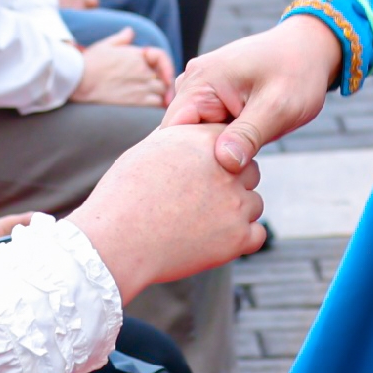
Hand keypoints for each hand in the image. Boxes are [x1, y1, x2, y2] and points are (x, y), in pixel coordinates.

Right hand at [69, 39, 171, 106]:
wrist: (79, 80)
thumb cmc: (90, 62)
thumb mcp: (105, 45)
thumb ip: (121, 38)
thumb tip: (130, 32)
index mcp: (137, 54)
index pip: (161, 57)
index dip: (165, 65)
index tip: (163, 74)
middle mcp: (142, 70)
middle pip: (162, 77)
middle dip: (160, 83)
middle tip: (155, 90)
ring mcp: (141, 86)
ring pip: (161, 92)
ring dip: (158, 96)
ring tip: (150, 100)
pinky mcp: (137, 101)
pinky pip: (156, 104)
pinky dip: (155, 105)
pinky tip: (146, 107)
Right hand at [72, 121, 267, 296]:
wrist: (116, 240)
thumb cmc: (122, 195)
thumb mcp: (146, 151)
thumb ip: (176, 139)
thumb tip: (185, 131)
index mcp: (203, 141)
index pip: (232, 139)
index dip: (222, 156)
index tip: (207, 173)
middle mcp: (226, 168)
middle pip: (251, 170)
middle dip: (234, 182)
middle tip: (205, 199)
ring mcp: (235, 203)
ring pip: (253, 203)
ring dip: (236, 211)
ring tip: (202, 223)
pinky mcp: (237, 237)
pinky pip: (256, 235)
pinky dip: (240, 240)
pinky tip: (215, 241)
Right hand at [167, 14, 342, 173]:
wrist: (310, 49)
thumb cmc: (297, 72)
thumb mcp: (277, 107)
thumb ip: (249, 134)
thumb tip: (224, 163)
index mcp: (200, 81)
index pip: (172, 133)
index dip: (184, 161)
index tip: (208, 184)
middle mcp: (192, 82)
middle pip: (180, 136)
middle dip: (200, 159)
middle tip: (229, 182)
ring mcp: (200, 88)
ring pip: (193, 134)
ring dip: (210, 152)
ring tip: (237, 167)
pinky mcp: (212, 96)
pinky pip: (205, 127)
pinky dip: (219, 142)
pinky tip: (239, 153)